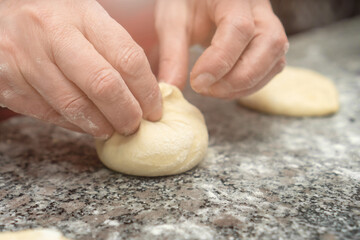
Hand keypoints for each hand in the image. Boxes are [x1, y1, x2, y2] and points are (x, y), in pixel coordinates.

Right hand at [0, 0, 161, 137]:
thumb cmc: (52, 17)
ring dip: (101, 125)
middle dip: (126, 114)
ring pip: (75, 106)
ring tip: (112, 129)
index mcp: (81, 13)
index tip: (154, 109)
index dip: (147, 91)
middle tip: (134, 126)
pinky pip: (49, 114)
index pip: (128, 58)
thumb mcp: (86, 19)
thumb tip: (143, 92)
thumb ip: (113, 50)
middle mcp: (51, 33)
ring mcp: (25, 58)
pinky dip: (75, 125)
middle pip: (103, 86)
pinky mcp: (7, 82)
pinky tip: (87, 124)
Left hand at [155, 0, 288, 97]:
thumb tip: (171, 88)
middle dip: (238, 78)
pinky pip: (271, 69)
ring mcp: (270, 26)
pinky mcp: (270, 45)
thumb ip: (172, 55)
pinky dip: (249, 86)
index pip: (239, 28)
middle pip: (269, 44)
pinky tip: (224, 87)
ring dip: (244, 85)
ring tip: (212, 90)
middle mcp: (260, 9)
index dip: (220, 60)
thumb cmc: (187, 4)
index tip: (197, 82)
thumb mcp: (172, 22)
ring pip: (275, 60)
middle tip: (205, 89)